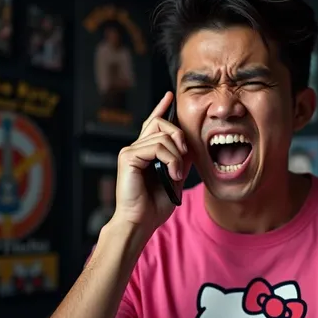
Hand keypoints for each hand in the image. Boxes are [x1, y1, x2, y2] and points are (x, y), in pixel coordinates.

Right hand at [112, 92, 190, 229]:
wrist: (141, 221)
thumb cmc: (154, 205)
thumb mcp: (175, 177)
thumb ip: (180, 159)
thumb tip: (189, 144)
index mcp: (146, 152)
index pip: (152, 123)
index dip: (161, 108)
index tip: (169, 96)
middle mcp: (136, 148)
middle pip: (160, 123)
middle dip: (178, 135)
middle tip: (184, 155)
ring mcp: (130, 151)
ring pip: (162, 137)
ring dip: (176, 156)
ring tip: (176, 174)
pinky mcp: (128, 157)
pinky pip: (156, 147)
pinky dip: (170, 160)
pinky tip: (172, 174)